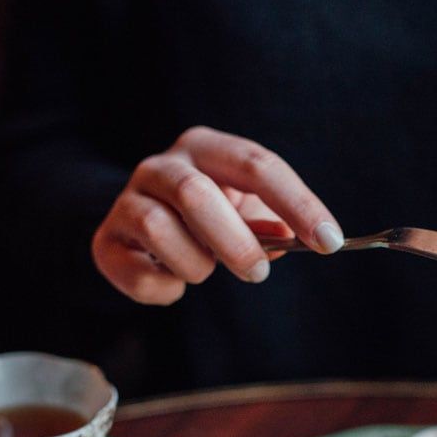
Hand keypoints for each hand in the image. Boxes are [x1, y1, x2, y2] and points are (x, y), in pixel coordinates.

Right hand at [92, 126, 343, 303]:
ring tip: (206, 270)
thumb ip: (271, 224)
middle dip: (236, 241)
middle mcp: (161, 166)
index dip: (297, 204)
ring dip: (196, 264)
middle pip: (196, 195)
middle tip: (258, 273)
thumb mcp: (247, 213)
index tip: (330, 241)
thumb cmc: (210, 218)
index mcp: (205, 148)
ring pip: (160, 230)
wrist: (140, 231)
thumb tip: (292, 240)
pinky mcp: (106, 242)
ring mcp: (128, 201)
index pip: (256, 165)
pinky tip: (173, 282)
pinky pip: (139, 272)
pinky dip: (166, 288)